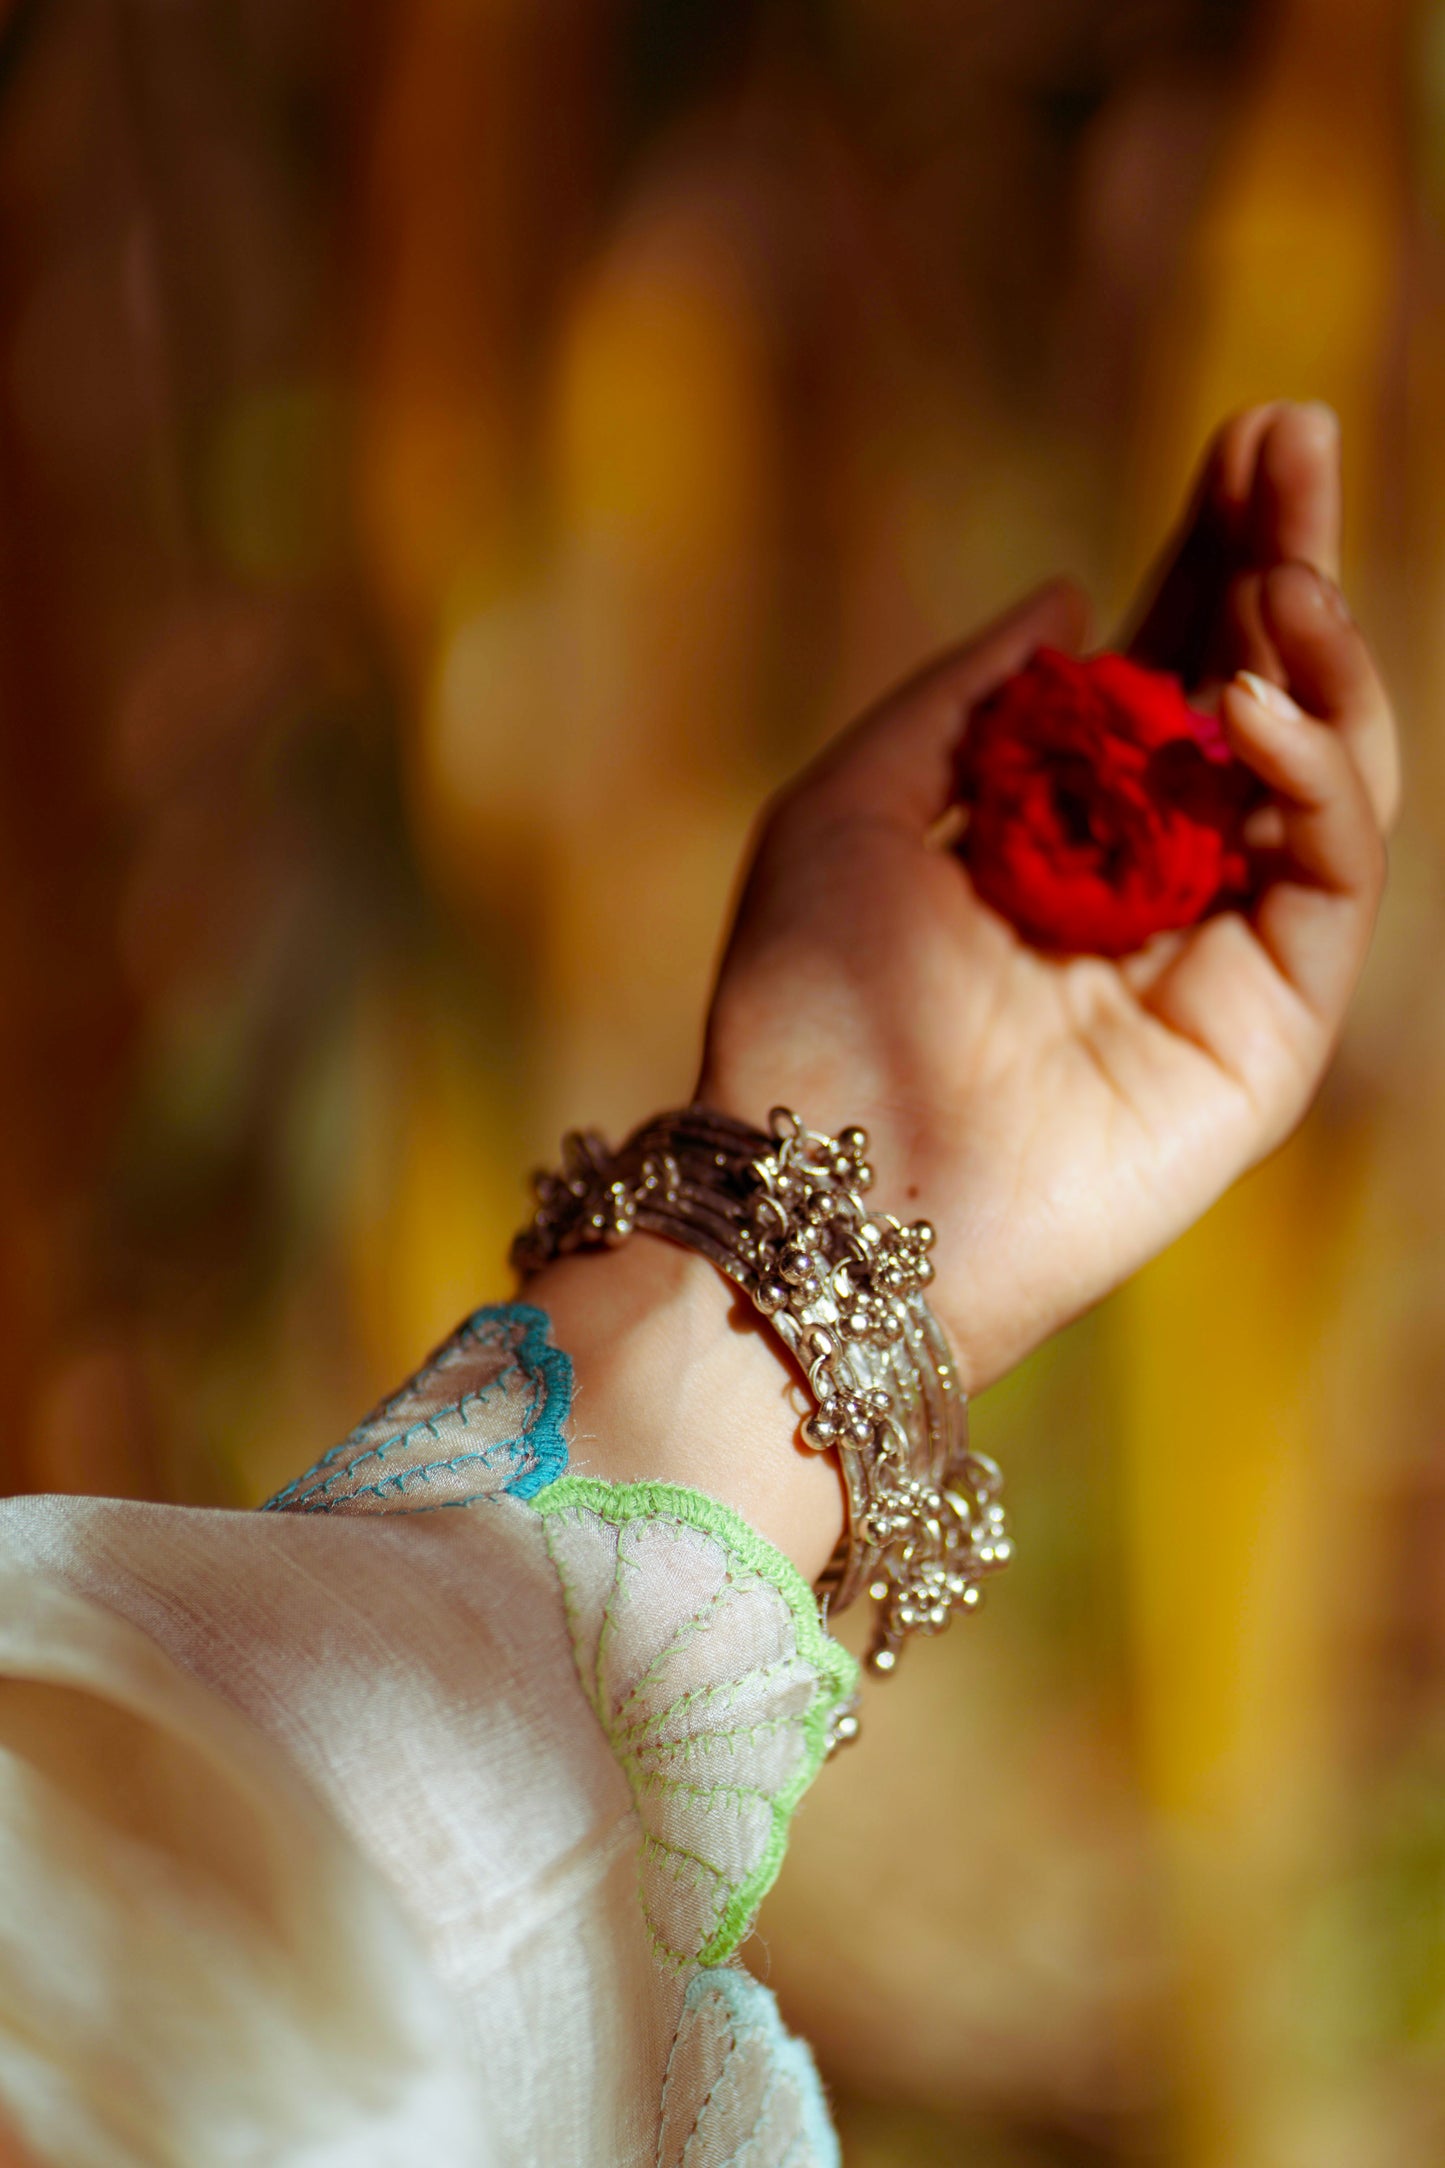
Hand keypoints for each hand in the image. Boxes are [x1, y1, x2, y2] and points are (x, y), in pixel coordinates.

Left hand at [699, 403, 1398, 1394]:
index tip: (1250, 431)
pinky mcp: (1265, 1037)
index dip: (1211, 551)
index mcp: (1057, 829)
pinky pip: (1328, 882)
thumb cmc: (807, 1005)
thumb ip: (963, 700)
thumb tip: (1068, 596)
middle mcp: (1151, 885)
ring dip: (1315, 656)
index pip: (1166, 666)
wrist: (815, 1188)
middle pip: (1255, 698)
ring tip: (1282, 568)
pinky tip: (1249, 704)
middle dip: (1283, 562)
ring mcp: (1217, 961)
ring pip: (1321, 780)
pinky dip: (1314, 779)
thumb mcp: (850, 804)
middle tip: (1298, 437)